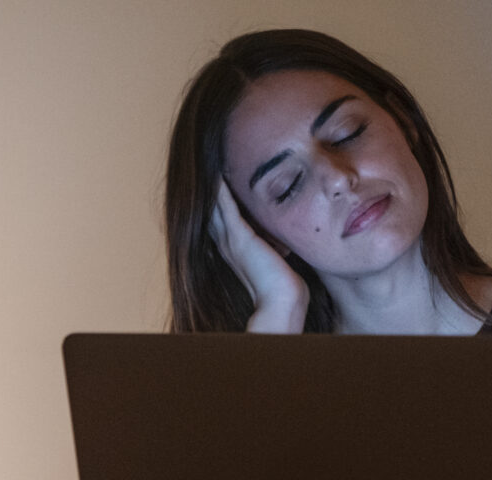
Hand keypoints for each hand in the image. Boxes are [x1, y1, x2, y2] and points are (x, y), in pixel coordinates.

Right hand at [208, 180, 308, 331]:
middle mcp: (228, 245)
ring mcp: (231, 241)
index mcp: (236, 252)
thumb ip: (277, 248)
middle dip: (210, 192)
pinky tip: (217, 173)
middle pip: (212, 212)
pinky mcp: (239, 237)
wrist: (282, 302)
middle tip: (205, 169)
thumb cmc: (285, 288)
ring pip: (215, 207)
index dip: (217, 205)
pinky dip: (220, 190)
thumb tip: (286, 244)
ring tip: (209, 164)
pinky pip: (225, 207)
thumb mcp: (279, 260)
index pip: (222, 222)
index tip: (217, 186)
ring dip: (212, 187)